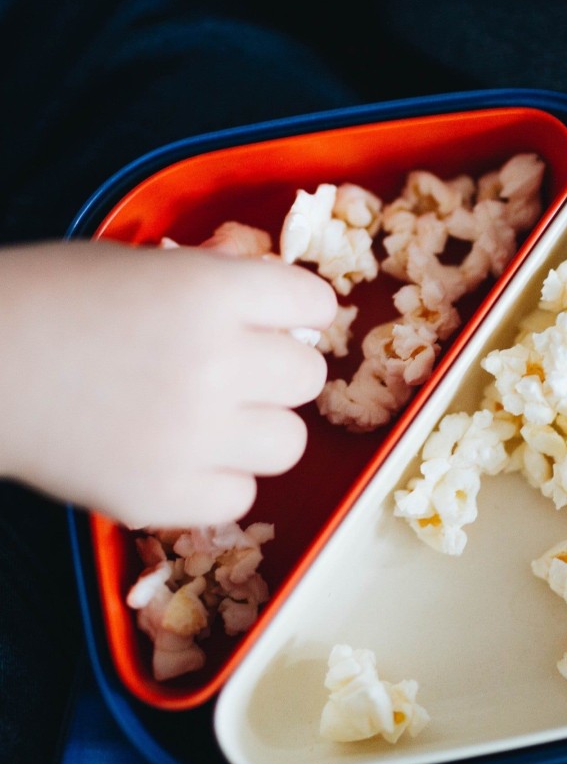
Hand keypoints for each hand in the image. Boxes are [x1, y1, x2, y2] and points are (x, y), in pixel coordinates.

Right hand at [0, 240, 335, 527]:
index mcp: (210, 292)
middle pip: (308, 376)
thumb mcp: (147, 266)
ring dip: (259, 430)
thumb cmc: (54, 299)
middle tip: (237, 372)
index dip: (302, 310)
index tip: (286, 320)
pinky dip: (219, 480)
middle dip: (278, 371)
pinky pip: (242, 496)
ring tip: (211, 421)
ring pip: (289, 443)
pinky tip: (181, 459)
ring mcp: (192, 437)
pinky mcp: (162, 497)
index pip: (314, 302)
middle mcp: (215, 364)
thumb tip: (282, 310)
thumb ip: (221, 286)